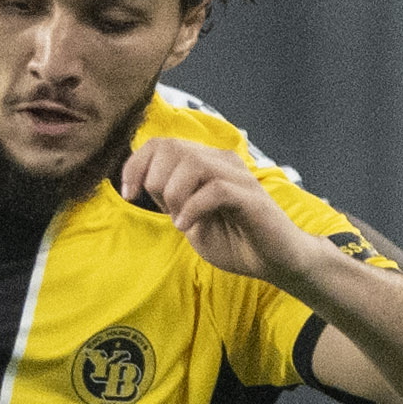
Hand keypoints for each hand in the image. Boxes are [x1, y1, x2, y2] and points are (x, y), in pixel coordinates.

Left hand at [117, 137, 319, 286]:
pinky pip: (215, 190)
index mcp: (205, 162)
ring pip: (194, 163)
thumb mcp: (188, 217)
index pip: (161, 143)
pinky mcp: (251, 197)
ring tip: (179, 219)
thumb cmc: (232, 239)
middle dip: (155, 181)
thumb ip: (168, 198)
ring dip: (175, 194)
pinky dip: (193, 208)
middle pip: (173, 147)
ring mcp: (238, 177)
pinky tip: (187, 226)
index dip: (136, 165)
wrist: (273, 260)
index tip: (129, 194)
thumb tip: (141, 183)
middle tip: (164, 210)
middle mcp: (221, 162)